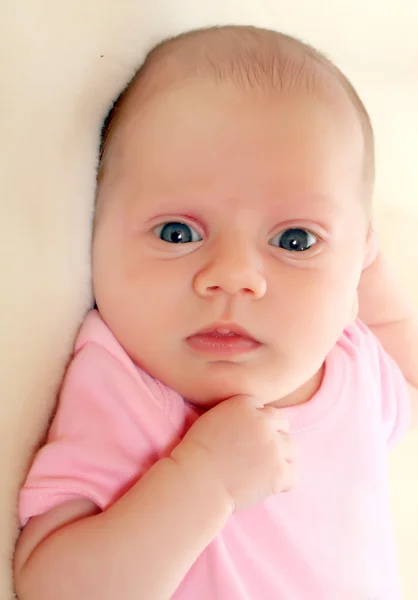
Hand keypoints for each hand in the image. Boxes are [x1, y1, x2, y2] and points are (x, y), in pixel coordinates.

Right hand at [171, 395, 293, 511]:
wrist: (196, 482)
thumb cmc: (196, 453)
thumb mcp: (212, 419)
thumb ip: (237, 414)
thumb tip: (256, 418)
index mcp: (244, 404)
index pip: (264, 409)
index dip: (257, 424)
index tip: (246, 439)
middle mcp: (262, 421)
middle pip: (282, 424)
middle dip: (273, 437)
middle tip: (258, 454)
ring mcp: (273, 446)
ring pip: (293, 447)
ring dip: (282, 457)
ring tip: (264, 470)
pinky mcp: (279, 472)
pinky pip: (293, 474)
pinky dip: (283, 481)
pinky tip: (267, 485)